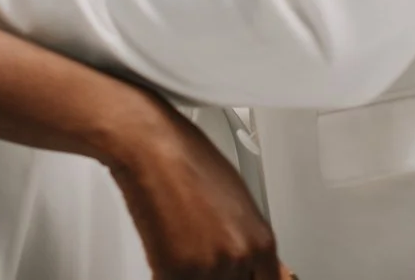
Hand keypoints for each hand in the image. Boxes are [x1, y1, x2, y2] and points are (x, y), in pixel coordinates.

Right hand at [103, 97, 287, 279]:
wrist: (153, 147)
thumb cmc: (190, 160)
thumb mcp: (237, 199)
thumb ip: (248, 240)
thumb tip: (258, 263)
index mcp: (261, 241)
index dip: (250, 279)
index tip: (239, 275)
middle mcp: (240, 257)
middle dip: (218, 275)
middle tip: (202, 255)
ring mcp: (210, 267)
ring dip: (190, 274)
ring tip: (181, 248)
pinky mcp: (175, 272)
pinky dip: (165, 273)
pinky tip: (164, 253)